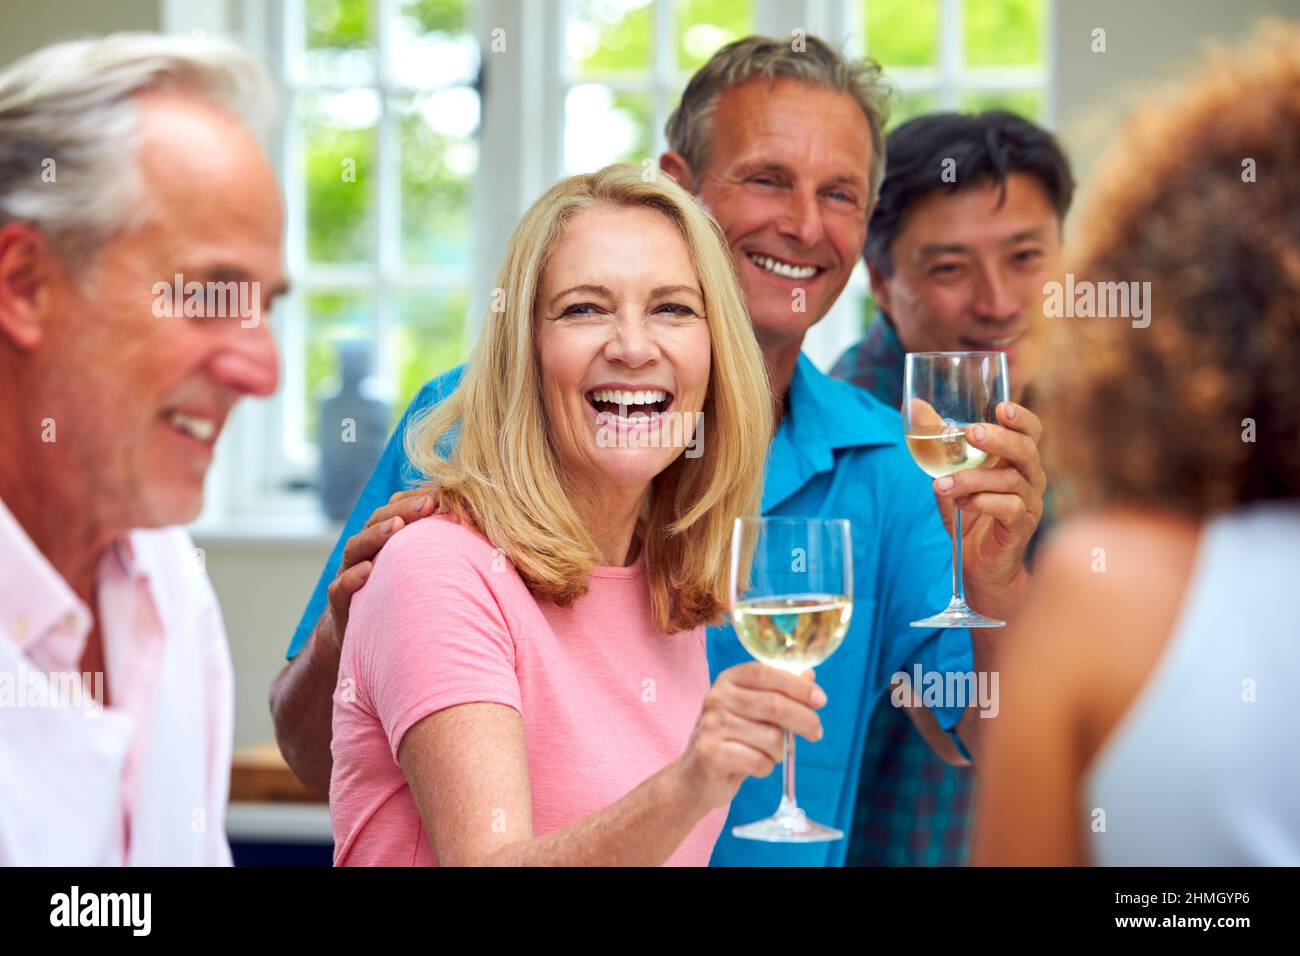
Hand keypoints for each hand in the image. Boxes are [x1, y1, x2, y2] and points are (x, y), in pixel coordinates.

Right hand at [314, 489, 438, 658]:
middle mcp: (365, 554)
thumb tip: (479, 534)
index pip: (395, 512)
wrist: (366, 643)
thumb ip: (440, 553)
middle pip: (376, 523)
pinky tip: (368, 571)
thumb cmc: (404, 601)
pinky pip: (340, 588)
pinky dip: (352, 578)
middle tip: (426, 504)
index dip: (415, 500)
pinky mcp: (341, 604)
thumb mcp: (421, 575)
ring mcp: (349, 576)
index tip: (441, 494)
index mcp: (384, 542)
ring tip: (397, 526)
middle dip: (402, 510)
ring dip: (375, 536)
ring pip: (356, 549)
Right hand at [675, 663, 825, 811]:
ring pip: (771, 738)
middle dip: (804, 720)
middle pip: (774, 705)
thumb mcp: (754, 711)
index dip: (798, 685)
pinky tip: (757, 765)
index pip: (767, 673)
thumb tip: (809, 674)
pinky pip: (759, 761)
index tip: (820, 700)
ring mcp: (711, 725)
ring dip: (781, 751)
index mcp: (729, 680)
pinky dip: (767, 767)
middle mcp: (716, 698)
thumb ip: (780, 691)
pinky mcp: (710, 754)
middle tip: (816, 733)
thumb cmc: (733, 739)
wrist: (695, 776)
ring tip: (772, 754)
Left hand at [931, 401, 1044, 609]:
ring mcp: (1029, 502)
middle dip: (999, 438)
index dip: (1020, 417)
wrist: (978, 564)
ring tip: (943, 484)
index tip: (1001, 407)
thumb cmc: (967, 513)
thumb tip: (913, 406)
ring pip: (1010, 479)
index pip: (1030, 430)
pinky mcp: (1021, 526)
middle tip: (971, 433)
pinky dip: (982, 502)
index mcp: (1016, 459)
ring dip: (972, 478)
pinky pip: (1009, 507)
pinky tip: (961, 504)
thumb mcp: (947, 473)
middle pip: (1026, 449)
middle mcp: (1029, 477)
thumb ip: (936, 441)